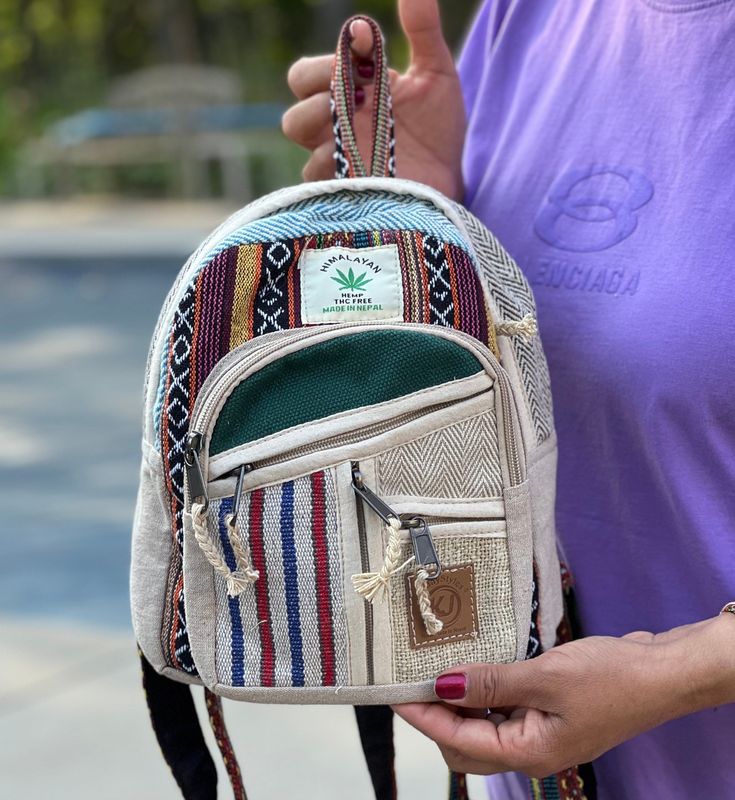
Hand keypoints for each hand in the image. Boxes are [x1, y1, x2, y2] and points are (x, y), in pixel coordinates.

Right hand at [282, 0, 464, 198]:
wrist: (451, 178)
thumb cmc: (439, 129)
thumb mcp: (436, 74)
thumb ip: (422, 31)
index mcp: (345, 96)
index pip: (304, 76)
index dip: (325, 62)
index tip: (364, 46)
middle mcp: (331, 130)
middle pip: (292, 117)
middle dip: (318, 99)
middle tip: (356, 96)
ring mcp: (334, 163)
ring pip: (303, 153)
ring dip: (326, 132)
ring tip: (361, 129)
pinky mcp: (343, 192)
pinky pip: (318, 181)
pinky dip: (338, 167)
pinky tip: (369, 159)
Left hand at [393, 615, 734, 777]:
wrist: (662, 671)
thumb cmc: (611, 677)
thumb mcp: (545, 677)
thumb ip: (491, 683)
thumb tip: (443, 686)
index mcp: (531, 752)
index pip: (460, 741)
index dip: (425, 716)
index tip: (395, 694)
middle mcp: (533, 750)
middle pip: (468, 745)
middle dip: (436, 717)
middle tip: (411, 684)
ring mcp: (543, 734)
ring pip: (484, 729)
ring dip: (459, 706)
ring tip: (435, 674)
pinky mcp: (550, 714)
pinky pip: (504, 712)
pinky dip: (483, 696)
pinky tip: (475, 672)